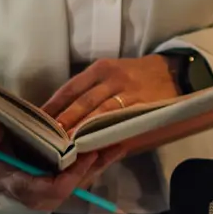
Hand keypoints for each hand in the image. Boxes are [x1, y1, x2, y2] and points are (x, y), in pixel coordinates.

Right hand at [0, 121, 128, 212]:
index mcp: (24, 187)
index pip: (54, 189)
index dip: (72, 175)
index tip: (86, 155)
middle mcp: (42, 196)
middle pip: (75, 186)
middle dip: (93, 167)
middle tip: (110, 144)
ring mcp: (54, 192)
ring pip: (82, 182)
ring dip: (101, 164)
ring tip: (118, 143)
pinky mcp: (62, 185)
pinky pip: (82, 177)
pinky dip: (97, 163)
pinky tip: (112, 146)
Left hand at [41, 56, 181, 131]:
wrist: (174, 72)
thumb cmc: (137, 76)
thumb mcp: (113, 74)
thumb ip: (92, 91)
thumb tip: (63, 115)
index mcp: (100, 69)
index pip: (70, 88)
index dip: (53, 106)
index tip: (38, 122)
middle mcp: (112, 77)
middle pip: (81, 101)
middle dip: (64, 120)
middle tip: (47, 138)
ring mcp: (128, 91)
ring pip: (99, 112)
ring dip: (81, 129)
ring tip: (66, 144)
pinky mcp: (142, 105)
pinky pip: (120, 120)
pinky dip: (105, 132)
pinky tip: (93, 143)